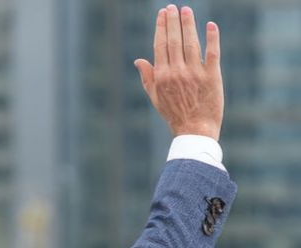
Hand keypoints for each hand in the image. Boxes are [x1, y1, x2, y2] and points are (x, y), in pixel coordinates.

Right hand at [135, 6, 223, 140]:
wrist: (195, 131)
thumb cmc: (175, 116)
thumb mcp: (156, 99)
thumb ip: (148, 78)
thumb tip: (138, 60)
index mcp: (163, 77)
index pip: (160, 46)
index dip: (161, 27)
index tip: (162, 14)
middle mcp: (177, 72)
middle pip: (174, 40)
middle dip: (173, 21)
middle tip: (173, 7)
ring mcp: (195, 74)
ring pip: (191, 43)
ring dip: (188, 24)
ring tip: (186, 10)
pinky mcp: (212, 76)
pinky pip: (212, 53)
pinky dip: (212, 38)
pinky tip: (210, 25)